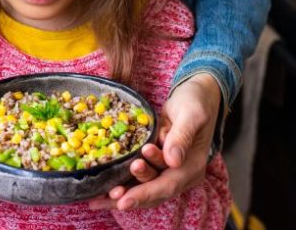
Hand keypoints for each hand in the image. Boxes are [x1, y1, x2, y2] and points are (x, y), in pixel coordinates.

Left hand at [89, 73, 221, 209]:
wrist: (196, 94)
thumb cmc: (196, 102)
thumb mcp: (192, 114)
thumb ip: (182, 136)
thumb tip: (172, 160)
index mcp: (191, 166)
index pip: (167, 185)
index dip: (144, 194)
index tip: (123, 201)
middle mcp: (179, 173)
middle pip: (153, 192)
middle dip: (130, 194)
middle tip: (110, 192)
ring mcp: (166, 169)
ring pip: (143, 187)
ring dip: (123, 192)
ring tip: (100, 196)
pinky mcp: (155, 162)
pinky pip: (137, 176)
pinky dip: (121, 182)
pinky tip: (101, 188)